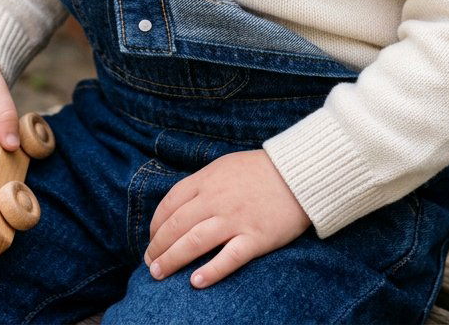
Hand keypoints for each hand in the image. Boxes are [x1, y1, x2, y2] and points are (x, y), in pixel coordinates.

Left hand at [144, 149, 310, 288]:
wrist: (299, 174)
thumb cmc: (261, 170)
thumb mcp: (225, 166)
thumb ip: (202, 184)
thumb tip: (179, 205)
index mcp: (208, 179)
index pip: (171, 203)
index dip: (156, 225)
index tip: (151, 239)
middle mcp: (217, 199)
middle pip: (177, 225)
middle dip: (158, 247)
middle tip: (149, 264)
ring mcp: (236, 219)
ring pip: (194, 242)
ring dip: (172, 260)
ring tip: (158, 274)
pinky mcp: (255, 238)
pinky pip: (228, 258)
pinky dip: (210, 271)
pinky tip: (195, 282)